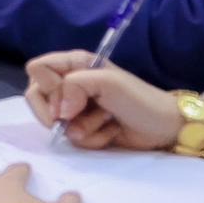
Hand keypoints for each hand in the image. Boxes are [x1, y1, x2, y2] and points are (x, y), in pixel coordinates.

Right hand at [25, 50, 203, 150]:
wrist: (166, 129)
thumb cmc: (140, 100)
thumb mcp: (109, 83)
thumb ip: (75, 86)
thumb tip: (58, 111)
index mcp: (75, 64)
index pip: (37, 69)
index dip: (47, 86)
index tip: (66, 100)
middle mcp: (71, 84)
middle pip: (37, 96)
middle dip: (57, 112)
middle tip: (77, 117)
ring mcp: (76, 108)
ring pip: (54, 122)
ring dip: (81, 127)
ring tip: (106, 123)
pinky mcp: (83, 129)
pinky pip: (71, 138)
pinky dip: (91, 138)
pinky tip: (109, 133)